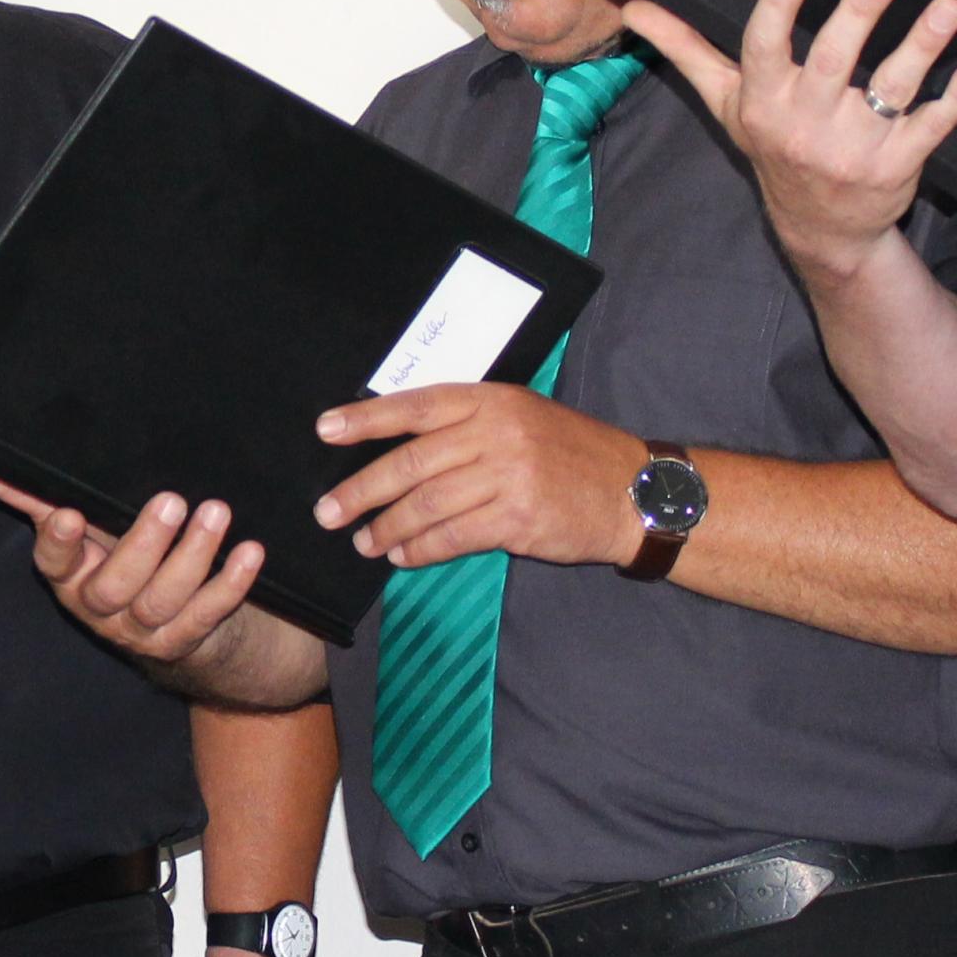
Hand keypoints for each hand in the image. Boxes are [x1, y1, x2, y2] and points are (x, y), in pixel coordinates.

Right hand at [0, 470, 266, 672]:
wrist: (183, 624)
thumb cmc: (129, 554)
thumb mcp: (92, 524)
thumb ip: (44, 495)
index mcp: (71, 575)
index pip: (53, 563)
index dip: (58, 542)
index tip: (68, 514)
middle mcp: (101, 608)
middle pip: (114, 586)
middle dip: (143, 543)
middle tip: (172, 501)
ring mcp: (143, 630)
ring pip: (163, 601)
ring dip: (192, 556)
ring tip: (215, 513)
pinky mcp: (186, 640)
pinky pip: (207, 615)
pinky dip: (230, 584)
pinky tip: (251, 552)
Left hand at [310, 381, 650, 569]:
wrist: (632, 491)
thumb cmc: (570, 452)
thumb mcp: (522, 416)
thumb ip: (467, 424)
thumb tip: (399, 446)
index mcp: (492, 400)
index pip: (416, 406)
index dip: (366, 418)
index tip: (325, 430)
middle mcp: (497, 433)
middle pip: (411, 463)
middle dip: (361, 490)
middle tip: (328, 512)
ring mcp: (508, 476)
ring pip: (427, 504)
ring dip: (387, 527)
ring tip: (364, 541)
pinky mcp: (518, 519)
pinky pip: (454, 537)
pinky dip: (421, 549)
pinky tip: (403, 556)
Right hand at [624, 0, 956, 285]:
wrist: (822, 231)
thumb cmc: (774, 150)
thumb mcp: (727, 105)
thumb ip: (688, 52)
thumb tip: (634, 10)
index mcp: (764, 103)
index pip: (765, 50)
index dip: (780, 7)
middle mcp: (807, 125)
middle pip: (832, 63)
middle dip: (858, 15)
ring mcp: (856, 147)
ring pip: (891, 89)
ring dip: (921, 46)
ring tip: (946, 6)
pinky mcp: (899, 163)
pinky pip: (933, 125)